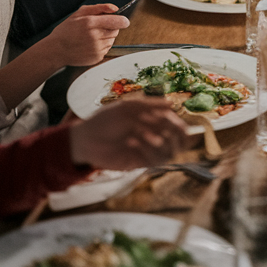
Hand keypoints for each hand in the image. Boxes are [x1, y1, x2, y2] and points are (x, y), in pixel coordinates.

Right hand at [45, 4, 128, 67]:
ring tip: (92, 36)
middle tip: (98, 28)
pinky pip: (107, 49)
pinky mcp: (97, 57)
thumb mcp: (79, 13)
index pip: (118, 21)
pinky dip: (102, 46)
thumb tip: (116, 9)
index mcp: (90, 23)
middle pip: (116, 31)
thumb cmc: (67, 30)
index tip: (123, 20)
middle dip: (111, 27)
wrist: (56, 50)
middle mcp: (94, 36)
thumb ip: (99, 8)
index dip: (122, 20)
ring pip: (112, 40)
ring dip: (107, 37)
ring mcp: (96, 48)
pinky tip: (90, 44)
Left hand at [68, 98, 190, 168]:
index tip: (171, 119)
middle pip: (180, 140)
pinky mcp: (140, 163)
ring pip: (170, 151)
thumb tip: (172, 103)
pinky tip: (131, 141)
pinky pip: (155, 160)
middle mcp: (154, 136)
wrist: (86, 140)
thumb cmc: (104, 120)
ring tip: (140, 132)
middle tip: (163, 128)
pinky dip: (146, 149)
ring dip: (159, 141)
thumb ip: (150, 104)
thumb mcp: (127, 107)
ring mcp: (148, 150)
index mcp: (153, 122)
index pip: (177, 125)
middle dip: (174, 134)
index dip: (178, 123)